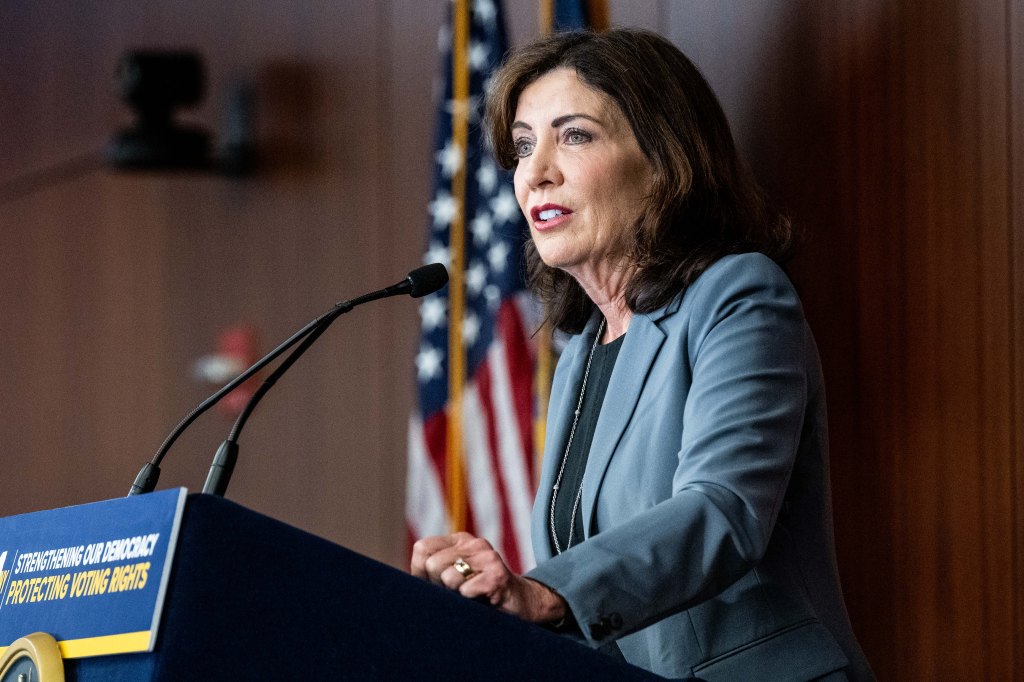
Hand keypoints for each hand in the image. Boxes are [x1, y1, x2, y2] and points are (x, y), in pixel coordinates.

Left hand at [410, 532, 566, 623]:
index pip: (422, 549)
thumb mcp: (452, 579)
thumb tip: (396, 583)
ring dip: (456, 595)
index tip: (435, 585)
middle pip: (432, 564)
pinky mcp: (497, 575)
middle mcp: (472, 543)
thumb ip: (427, 575)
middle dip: (439, 586)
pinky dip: (470, 601)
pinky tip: (482, 600)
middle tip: (457, 593)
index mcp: (458, 540)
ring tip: (470, 597)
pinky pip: (466, 590)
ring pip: (448, 577)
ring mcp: (487, 556)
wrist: (519, 604)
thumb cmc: (478, 595)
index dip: (420, 572)